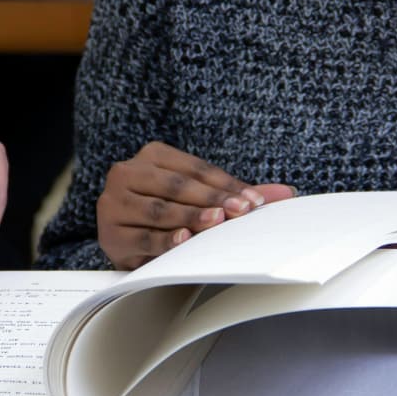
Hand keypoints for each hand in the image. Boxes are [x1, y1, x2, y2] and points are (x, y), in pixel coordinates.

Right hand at [98, 141, 294, 269]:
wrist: (124, 237)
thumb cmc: (167, 213)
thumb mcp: (199, 198)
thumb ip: (236, 194)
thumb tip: (286, 193)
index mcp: (151, 155)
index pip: (194, 169)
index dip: (225, 184)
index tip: (254, 200)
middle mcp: (127, 173)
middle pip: (177, 185)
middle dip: (213, 199)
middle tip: (241, 211)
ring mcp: (114, 203)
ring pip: (159, 210)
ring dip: (190, 217)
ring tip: (217, 222)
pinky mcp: (110, 233)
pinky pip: (143, 237)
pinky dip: (165, 240)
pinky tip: (183, 239)